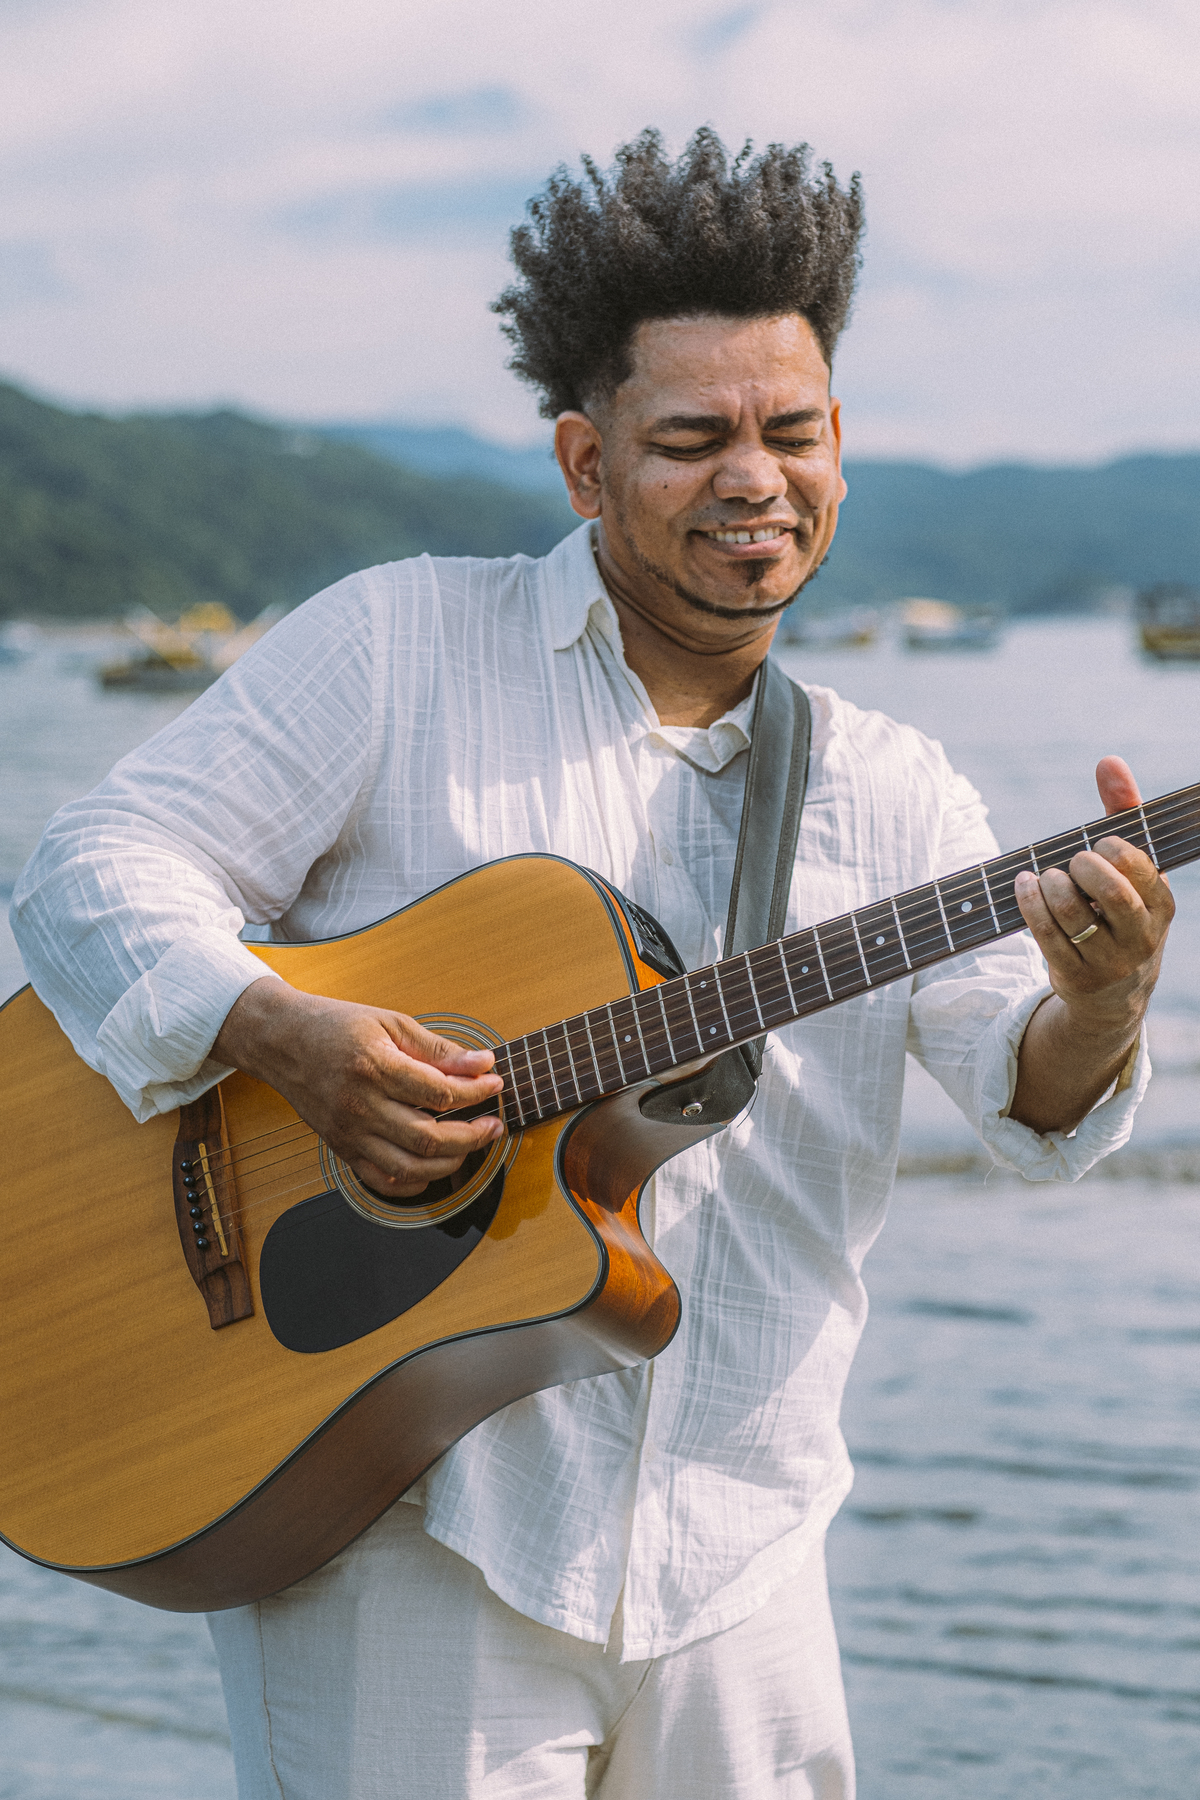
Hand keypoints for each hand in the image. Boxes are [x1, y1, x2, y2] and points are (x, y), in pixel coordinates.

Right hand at [214, 978, 503, 1196]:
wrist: (282, 1041)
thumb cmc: (336, 1026)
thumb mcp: (390, 1022)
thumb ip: (436, 1048)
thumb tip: (481, 1063)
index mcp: (374, 1067)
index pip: (438, 1092)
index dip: (475, 1091)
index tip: (494, 1083)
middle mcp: (359, 1105)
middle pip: (428, 1138)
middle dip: (471, 1136)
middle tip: (492, 1124)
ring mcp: (348, 1132)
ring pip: (409, 1167)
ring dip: (450, 1163)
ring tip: (470, 1144)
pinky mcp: (341, 1148)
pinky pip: (381, 1181)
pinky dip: (413, 1183)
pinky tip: (434, 1169)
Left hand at [1009, 757, 1173, 1134]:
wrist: (1115, 994)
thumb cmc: (1121, 912)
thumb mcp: (1132, 869)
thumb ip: (1124, 813)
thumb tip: (1109, 761)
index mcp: (1162, 905)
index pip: (1138, 867)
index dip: (1110, 849)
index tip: (1097, 846)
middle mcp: (1141, 936)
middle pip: (1110, 891)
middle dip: (1082, 867)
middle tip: (1073, 863)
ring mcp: (1108, 960)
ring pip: (1072, 913)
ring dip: (1050, 885)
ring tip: (1046, 876)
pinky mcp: (1076, 976)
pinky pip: (1045, 935)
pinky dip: (1029, 904)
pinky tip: (1024, 886)